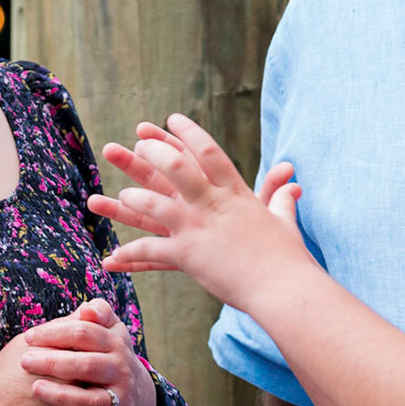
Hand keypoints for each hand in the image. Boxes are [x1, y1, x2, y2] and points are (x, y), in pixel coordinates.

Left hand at [20, 299, 158, 405]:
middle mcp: (122, 369)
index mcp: (116, 342)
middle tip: (25, 362)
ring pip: (92, 400)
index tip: (29, 337)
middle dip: (53, 363)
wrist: (133, 391)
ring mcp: (122, 396)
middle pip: (87, 365)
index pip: (84, 333)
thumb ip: (97, 313)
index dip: (55, 333)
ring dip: (62, 395)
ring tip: (36, 388)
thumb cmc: (106, 354)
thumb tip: (85, 310)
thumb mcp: (108, 329)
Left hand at [88, 115, 308, 307]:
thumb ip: (281, 196)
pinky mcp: (187, 255)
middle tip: (137, 146)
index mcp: (236, 193)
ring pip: (153, 203)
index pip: (208, 151)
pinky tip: (112, 257)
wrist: (283, 288)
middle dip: (153, 153)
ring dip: (133, 199)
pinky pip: (149, 250)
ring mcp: (197, 228)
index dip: (187, 132)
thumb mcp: (284, 220)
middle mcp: (213, 204)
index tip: (171, 118)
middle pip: (176, 167)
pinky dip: (129, 255)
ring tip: (122, 195)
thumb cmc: (288, 258)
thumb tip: (291, 178)